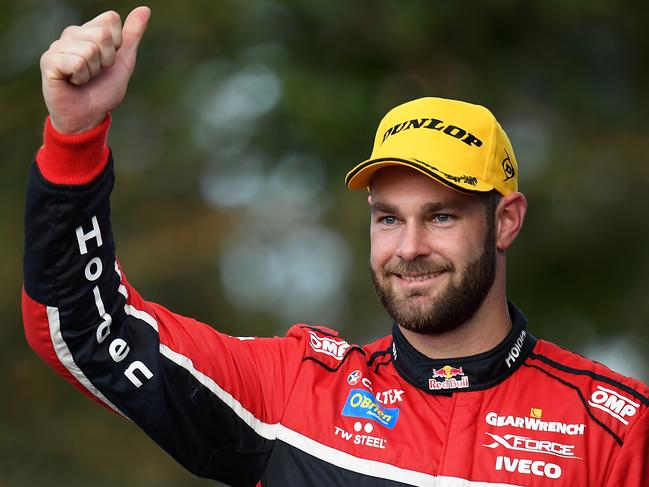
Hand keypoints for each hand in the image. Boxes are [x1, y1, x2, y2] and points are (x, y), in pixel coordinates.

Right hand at [40, 6, 150, 133]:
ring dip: (93, 72)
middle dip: (106, 60)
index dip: (117, 44)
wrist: (88, 116)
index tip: (108, 61)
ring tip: (83, 79)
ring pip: (90, 50)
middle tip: (96, 73)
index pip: (111, 19)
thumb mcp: (124, 62)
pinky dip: (81, 77)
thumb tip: (145, 9)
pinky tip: (72, 82)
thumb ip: (132, 35)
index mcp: (89, 31)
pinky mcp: (49, 61)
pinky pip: (76, 62)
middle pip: (102, 35)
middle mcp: (71, 34)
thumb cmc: (103, 90)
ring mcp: (58, 46)